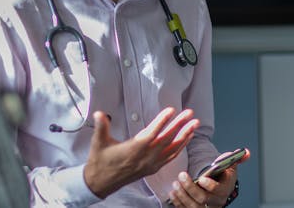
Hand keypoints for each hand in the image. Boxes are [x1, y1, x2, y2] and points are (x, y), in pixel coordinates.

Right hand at [83, 108, 198, 198]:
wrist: (101, 182)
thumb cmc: (100, 161)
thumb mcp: (98, 143)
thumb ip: (101, 127)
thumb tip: (98, 113)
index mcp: (133, 149)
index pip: (151, 133)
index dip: (162, 121)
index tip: (171, 110)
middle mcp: (145, 157)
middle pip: (166, 139)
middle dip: (179, 125)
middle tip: (190, 113)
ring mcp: (151, 163)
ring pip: (172, 149)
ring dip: (185, 135)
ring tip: (194, 124)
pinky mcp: (153, 168)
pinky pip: (171, 157)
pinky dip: (180, 147)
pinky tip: (187, 139)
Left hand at [167, 149, 250, 206]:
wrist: (217, 187)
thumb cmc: (222, 174)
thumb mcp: (230, 165)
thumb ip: (237, 158)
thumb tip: (246, 152)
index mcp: (226, 189)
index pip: (218, 191)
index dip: (210, 186)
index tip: (201, 178)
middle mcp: (216, 201)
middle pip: (202, 199)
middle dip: (190, 188)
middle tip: (181, 175)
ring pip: (192, 206)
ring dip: (182, 195)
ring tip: (175, 183)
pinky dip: (178, 201)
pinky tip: (173, 192)